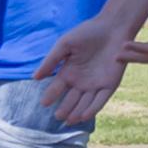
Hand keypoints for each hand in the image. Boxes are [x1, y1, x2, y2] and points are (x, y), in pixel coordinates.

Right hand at [42, 0, 147, 118]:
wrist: (113, 27)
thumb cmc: (88, 32)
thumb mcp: (65, 44)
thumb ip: (51, 60)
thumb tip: (34, 77)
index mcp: (69, 72)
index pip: (57, 88)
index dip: (50, 95)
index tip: (44, 103)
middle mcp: (81, 81)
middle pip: (70, 99)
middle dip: (64, 108)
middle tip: (58, 116)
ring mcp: (95, 85)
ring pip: (84, 103)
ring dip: (77, 112)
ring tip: (69, 119)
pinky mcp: (109, 86)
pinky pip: (100, 100)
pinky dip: (92, 109)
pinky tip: (84, 115)